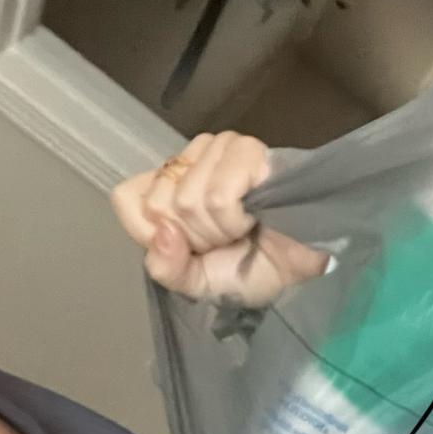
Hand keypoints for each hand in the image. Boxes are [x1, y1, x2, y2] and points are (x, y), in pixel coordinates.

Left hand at [110, 131, 329, 307]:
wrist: (305, 269)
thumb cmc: (255, 270)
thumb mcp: (199, 284)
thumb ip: (167, 268)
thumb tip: (162, 232)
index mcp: (170, 186)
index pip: (127, 198)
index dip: (152, 232)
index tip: (190, 248)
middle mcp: (190, 160)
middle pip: (158, 202)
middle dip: (194, 238)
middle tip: (228, 240)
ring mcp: (218, 149)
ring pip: (187, 200)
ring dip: (219, 231)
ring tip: (245, 229)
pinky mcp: (247, 151)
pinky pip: (217, 196)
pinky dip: (236, 221)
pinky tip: (257, 217)